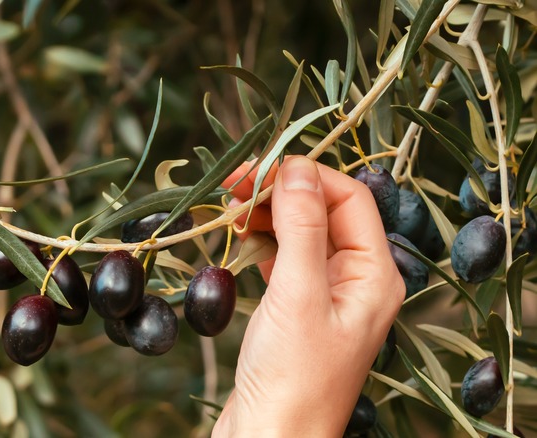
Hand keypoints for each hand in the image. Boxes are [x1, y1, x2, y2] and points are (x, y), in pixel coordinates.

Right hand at [214, 157, 404, 435]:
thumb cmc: (293, 378)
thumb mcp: (298, 294)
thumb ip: (301, 227)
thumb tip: (295, 167)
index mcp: (374, 275)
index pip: (349, 199)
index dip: (307, 175)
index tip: (260, 166)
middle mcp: (356, 280)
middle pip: (324, 212)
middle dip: (282, 191)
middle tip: (234, 183)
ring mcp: (326, 295)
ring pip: (301, 233)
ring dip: (268, 214)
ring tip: (230, 208)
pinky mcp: (298, 309)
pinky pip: (285, 258)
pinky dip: (262, 242)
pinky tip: (240, 238)